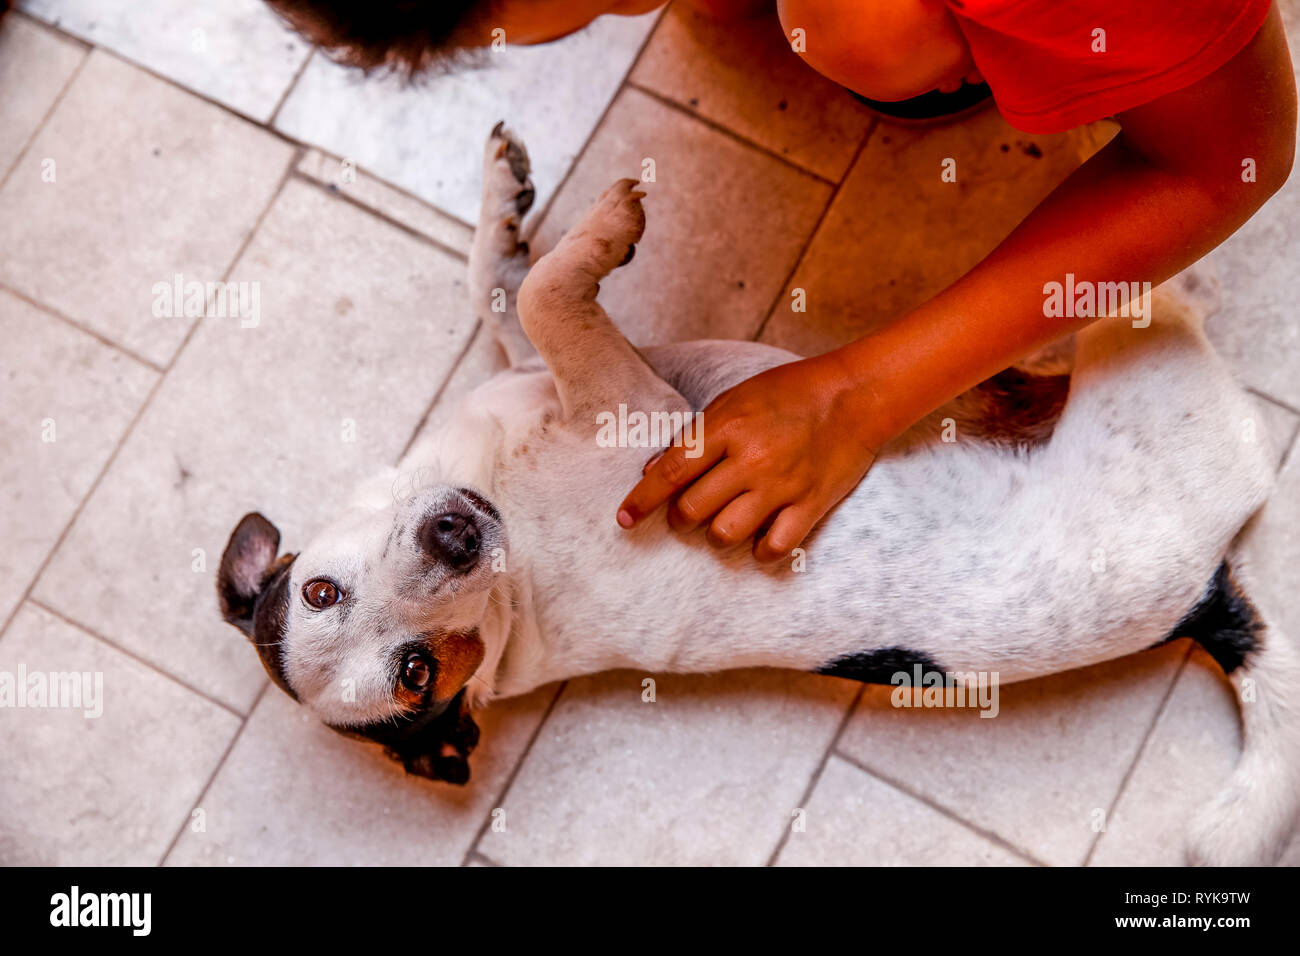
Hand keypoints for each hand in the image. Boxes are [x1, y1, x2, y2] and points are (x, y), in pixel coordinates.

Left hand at [616, 352, 880, 561]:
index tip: (625, 519)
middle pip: (692, 510)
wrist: (856, 395)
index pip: (670, 472)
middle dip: (679, 518)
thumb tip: (654, 467)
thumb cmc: (789, 392)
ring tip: (721, 524)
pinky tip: (758, 540)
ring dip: (715, 535)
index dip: (641, 500)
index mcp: (726, 427)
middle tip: (686, 514)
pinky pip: (773, 547)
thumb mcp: (735, 398)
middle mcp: (750, 459)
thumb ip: (696, 434)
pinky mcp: (810, 505)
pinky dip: (759, 551)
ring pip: (726, 534)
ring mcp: (781, 485)